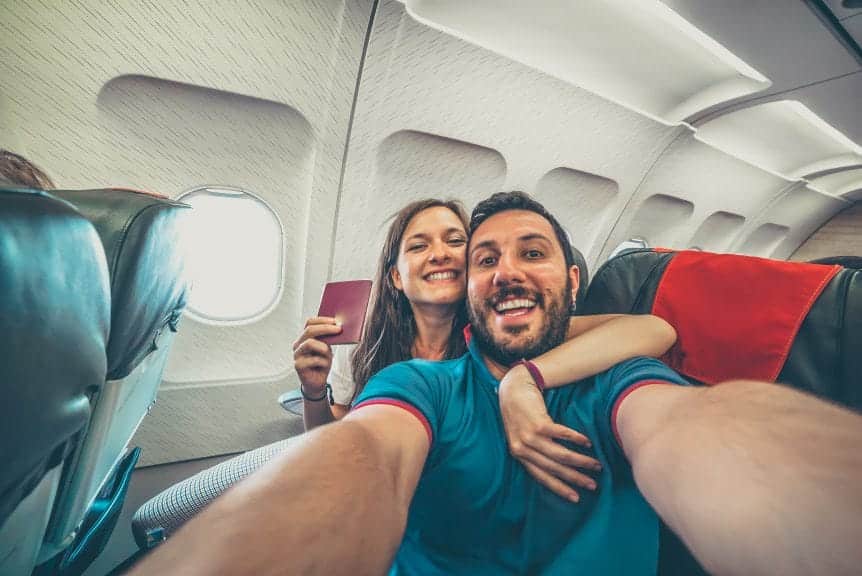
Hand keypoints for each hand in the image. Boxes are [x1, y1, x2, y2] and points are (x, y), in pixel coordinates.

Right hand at [292, 317, 342, 394]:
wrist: (317, 383)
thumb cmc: (322, 364)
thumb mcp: (327, 349)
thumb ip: (328, 339)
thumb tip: (338, 328)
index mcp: (304, 338)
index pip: (310, 323)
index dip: (322, 320)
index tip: (336, 321)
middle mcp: (298, 344)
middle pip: (309, 330)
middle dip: (326, 328)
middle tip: (339, 329)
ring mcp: (297, 355)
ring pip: (309, 343)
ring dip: (323, 347)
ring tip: (329, 354)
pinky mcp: (298, 365)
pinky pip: (313, 359)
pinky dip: (323, 362)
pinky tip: (325, 366)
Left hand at [498, 365, 601, 501]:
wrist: (512, 389)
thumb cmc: (520, 414)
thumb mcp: (522, 437)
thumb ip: (535, 452)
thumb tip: (558, 468)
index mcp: (519, 455)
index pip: (541, 477)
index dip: (559, 488)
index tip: (575, 498)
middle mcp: (522, 448)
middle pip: (554, 468)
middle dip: (575, 478)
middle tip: (593, 485)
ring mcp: (530, 436)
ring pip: (560, 455)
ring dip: (580, 461)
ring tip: (596, 465)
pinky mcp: (538, 423)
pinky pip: (561, 435)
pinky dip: (576, 439)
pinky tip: (588, 443)